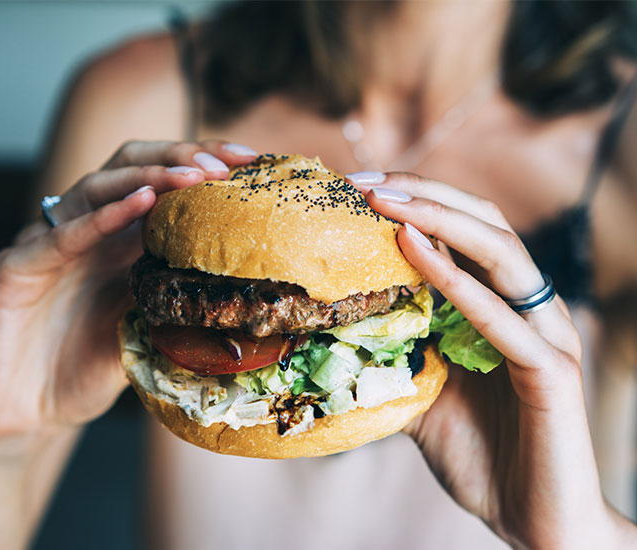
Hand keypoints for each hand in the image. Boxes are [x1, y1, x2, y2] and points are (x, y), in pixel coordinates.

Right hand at [0, 141, 256, 443]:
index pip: (161, 184)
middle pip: (130, 167)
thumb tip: (245, 296)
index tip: (252, 162)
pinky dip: (100, 217)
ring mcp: (49, 245)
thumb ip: (179, 305)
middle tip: (226, 162)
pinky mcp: (15, 269)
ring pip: (96, 187)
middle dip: (181, 156)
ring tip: (193, 175)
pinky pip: (59, 237)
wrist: (25, 417)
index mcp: (118, 241)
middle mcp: (86, 232)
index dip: (203, 165)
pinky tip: (139, 203)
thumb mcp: (148, 332)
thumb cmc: (85, 370)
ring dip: (148, 176)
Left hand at [350, 172, 627, 547]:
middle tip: (365, 182)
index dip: (415, 202)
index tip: (356, 188)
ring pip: (501, 253)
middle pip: (484, 223)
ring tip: (384, 200)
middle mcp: (527, 308)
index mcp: (499, 306)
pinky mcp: (551, 373)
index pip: (463, 233)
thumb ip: (394, 354)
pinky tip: (413, 249)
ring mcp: (544, 336)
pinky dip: (457, 281)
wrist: (532, 520)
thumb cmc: (480, 453)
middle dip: (424, 194)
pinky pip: (503, 319)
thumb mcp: (420, 391)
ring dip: (439, 218)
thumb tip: (333, 333)